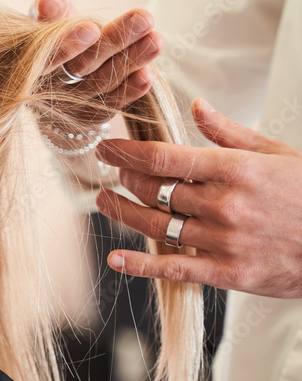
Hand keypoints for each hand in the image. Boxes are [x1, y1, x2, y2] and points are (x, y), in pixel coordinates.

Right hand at [32, 0, 162, 126]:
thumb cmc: (51, 41)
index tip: (91, 29)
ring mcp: (71, 106)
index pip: (46, 57)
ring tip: (156, 39)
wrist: (51, 79)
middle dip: (114, 42)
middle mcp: (49, 89)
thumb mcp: (45, 23)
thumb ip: (50, 10)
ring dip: (132, 60)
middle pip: (81, 67)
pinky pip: (112, 104)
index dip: (66, 45)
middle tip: (144, 18)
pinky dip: (131, 91)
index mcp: (31, 63)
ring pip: (103, 83)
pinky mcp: (91, 117)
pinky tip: (149, 75)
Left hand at [94, 98, 301, 297]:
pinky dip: (140, 265)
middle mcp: (224, 204)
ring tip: (104, 202)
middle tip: (113, 171)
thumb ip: (230, 133)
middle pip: (154, 190)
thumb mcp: (276, 154)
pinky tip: (116, 259)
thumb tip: (196, 107)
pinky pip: (174, 269)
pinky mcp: (227, 273)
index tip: (105, 146)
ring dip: (123, 214)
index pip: (163, 158)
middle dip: (126, 178)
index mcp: (235, 170)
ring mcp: (224, 241)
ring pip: (156, 226)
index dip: (125, 151)